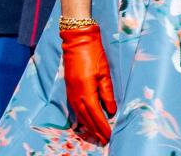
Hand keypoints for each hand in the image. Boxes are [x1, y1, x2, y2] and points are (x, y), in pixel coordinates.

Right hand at [60, 24, 116, 143]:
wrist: (78, 41)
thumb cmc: (94, 54)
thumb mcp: (104, 73)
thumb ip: (107, 93)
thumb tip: (111, 110)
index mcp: (86, 92)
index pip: (96, 115)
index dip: (102, 126)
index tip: (109, 135)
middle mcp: (76, 95)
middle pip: (86, 118)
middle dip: (95, 130)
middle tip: (103, 140)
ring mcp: (70, 92)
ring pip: (79, 114)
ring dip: (87, 126)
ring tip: (95, 135)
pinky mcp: (69, 88)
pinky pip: (74, 108)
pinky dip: (80, 117)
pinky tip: (84, 121)